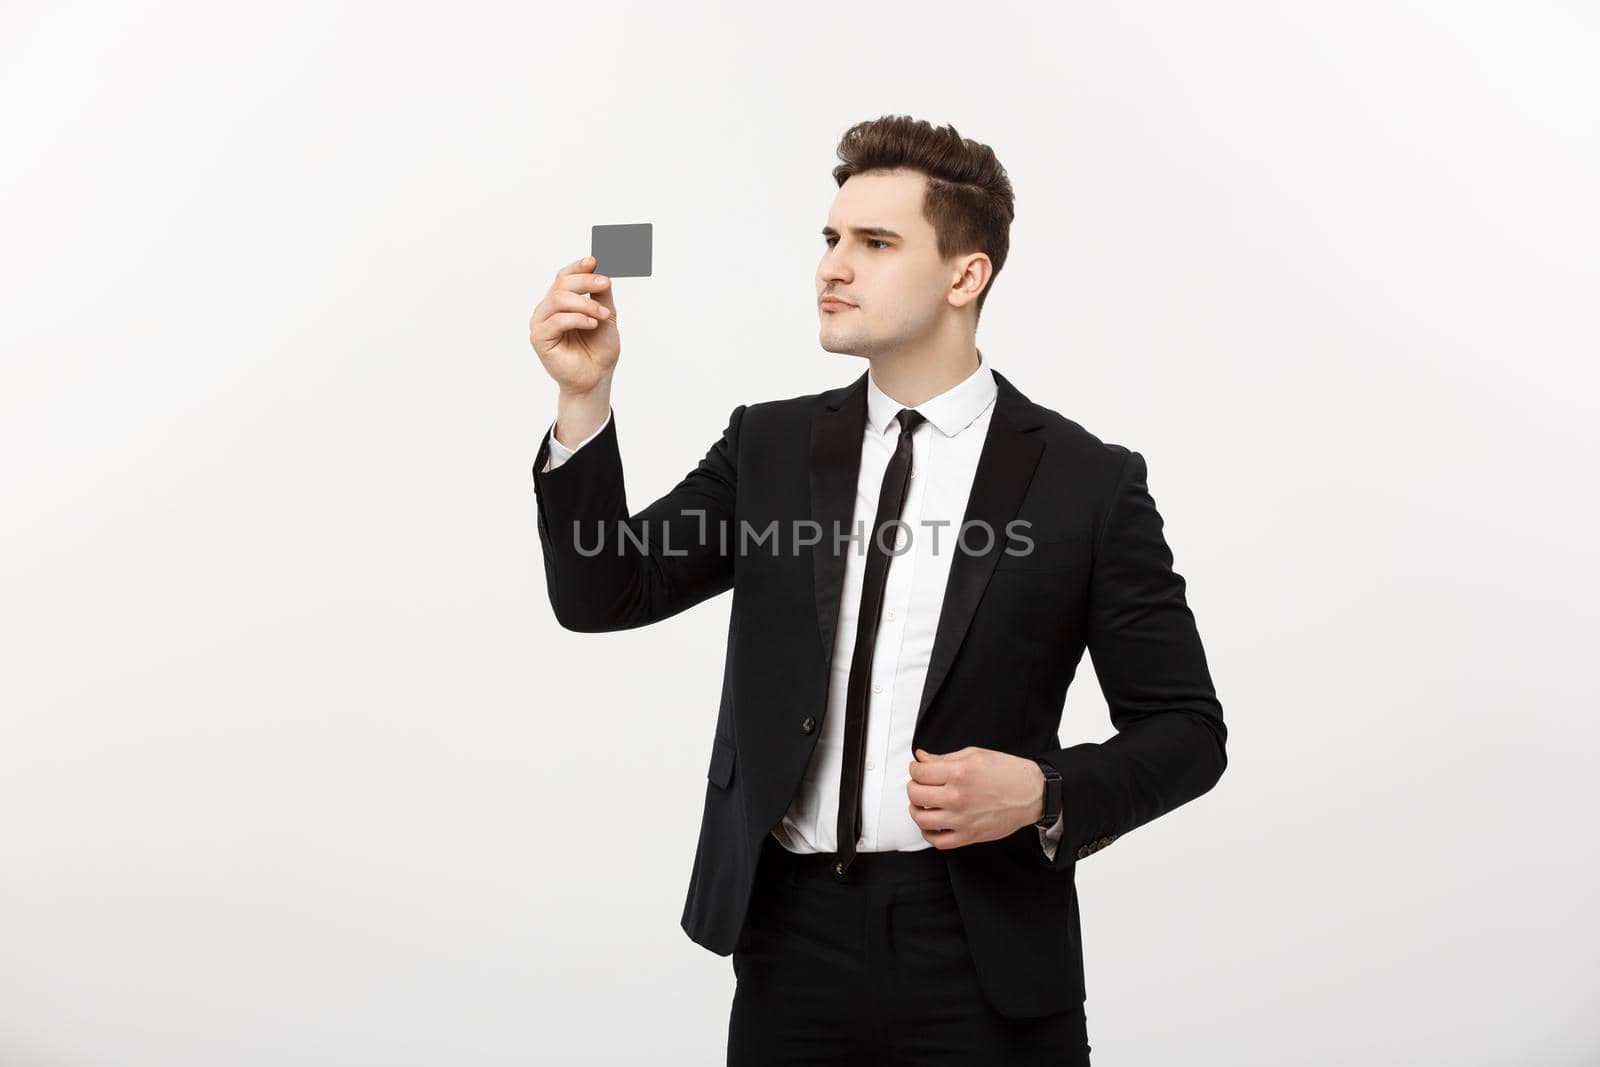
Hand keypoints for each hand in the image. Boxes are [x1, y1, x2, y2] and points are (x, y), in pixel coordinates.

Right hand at [529, 254, 618, 396]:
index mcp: (560, 301)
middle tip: (605, 283)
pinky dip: (577, 319)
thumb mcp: (606, 315)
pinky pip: (556, 321)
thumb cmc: (599, 348)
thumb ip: (601, 294)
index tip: (594, 261)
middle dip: (585, 281)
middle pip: (561, 284)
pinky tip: (592, 324)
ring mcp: (541, 323)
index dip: (577, 267)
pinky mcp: (539, 338)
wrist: (596, 377)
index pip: (564, 276)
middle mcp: (547, 309)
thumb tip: (601, 269)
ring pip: (558, 299)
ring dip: (585, 304)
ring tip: (603, 315)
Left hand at [906, 746, 1046, 849]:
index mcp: (959, 773)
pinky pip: (938, 841)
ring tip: (922, 803)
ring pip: (922, 818)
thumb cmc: (1007, 772)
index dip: (915, 769)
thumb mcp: (974, 755)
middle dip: (914, 786)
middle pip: (916, 794)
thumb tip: (921, 758)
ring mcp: (962, 819)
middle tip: (920, 784)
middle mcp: (958, 797)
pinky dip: (928, 833)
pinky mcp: (969, 835)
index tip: (918, 769)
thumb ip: (943, 758)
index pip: (919, 772)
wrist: (1031, 793)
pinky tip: (931, 823)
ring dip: (916, 809)